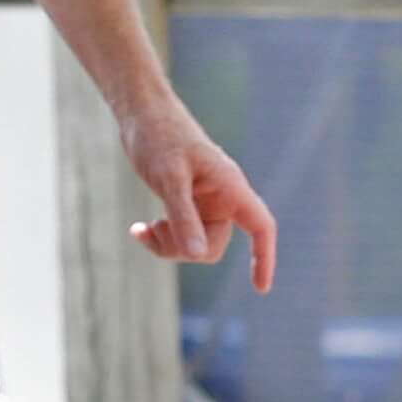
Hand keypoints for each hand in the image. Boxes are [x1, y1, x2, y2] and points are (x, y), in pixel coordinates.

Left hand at [116, 98, 275, 292]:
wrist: (142, 114)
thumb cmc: (158, 137)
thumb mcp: (168, 178)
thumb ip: (183, 216)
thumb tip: (197, 255)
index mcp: (230, 187)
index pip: (260, 227)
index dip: (264, 257)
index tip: (261, 288)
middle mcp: (222, 197)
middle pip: (213, 245)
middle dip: (184, 248)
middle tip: (153, 231)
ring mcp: (204, 202)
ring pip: (193, 243)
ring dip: (167, 244)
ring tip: (142, 229)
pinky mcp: (185, 202)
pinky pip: (178, 233)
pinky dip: (159, 236)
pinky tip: (137, 230)